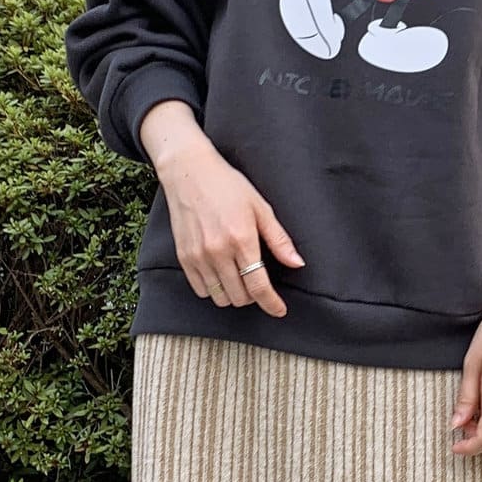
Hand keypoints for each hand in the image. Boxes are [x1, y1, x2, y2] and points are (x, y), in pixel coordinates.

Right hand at [141, 105, 304, 316]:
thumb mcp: (260, 208)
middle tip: (258, 284)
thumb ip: (279, 239)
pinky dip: (214, 290)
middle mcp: (218, 251)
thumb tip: (297, 263)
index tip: (279, 310)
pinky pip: (201, 290)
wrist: (188, 172)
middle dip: (254, 297)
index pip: (259, 285)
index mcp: (241, 239)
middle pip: (240, 296)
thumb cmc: (227, 186)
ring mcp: (198, 256)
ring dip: (233, 295)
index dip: (271, 303)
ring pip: (220, 297)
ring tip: (239, 280)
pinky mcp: (183, 257)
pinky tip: (221, 275)